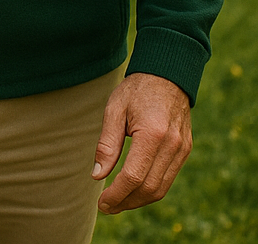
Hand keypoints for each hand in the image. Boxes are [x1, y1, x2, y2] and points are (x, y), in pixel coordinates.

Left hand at [93, 72, 191, 213]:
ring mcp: (182, 150)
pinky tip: (133, 189)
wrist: (166, 75)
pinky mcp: (185, 151)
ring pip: (161, 188)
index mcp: (153, 134)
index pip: (134, 176)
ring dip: (138, 200)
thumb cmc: (136, 90)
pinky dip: (150, 189)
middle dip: (126, 202)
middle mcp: (172, 146)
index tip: (101, 203)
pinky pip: (168, 179)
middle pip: (149, 188)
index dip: (116, 194)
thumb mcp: (114, 109)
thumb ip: (107, 144)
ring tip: (117, 202)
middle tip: (106, 207)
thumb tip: (97, 176)